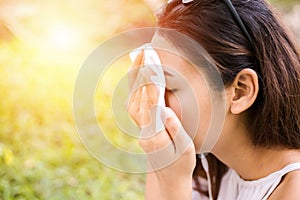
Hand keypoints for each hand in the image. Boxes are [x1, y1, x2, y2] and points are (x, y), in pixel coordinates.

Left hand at [127, 52, 195, 198]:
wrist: (166, 176)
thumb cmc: (180, 163)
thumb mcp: (184, 150)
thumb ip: (174, 129)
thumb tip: (165, 109)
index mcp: (155, 132)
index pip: (152, 100)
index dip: (152, 80)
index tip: (151, 62)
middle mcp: (143, 127)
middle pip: (139, 94)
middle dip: (142, 71)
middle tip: (146, 50)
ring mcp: (139, 125)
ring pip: (134, 95)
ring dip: (136, 75)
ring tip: (141, 56)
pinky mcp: (140, 123)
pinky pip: (134, 99)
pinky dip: (135, 84)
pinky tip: (137, 73)